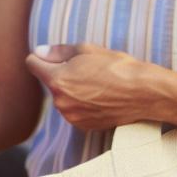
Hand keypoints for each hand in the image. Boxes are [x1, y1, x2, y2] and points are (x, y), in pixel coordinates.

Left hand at [24, 44, 154, 131]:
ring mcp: (71, 117)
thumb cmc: (118, 67)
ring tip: (97, 84)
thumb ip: (58, 51)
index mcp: (57, 80)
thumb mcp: (87, 50)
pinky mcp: (82, 126)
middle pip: (50, 82)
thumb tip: (39, 52)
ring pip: (62, 97)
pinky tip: (100, 97)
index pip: (32, 64)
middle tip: (87, 69)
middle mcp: (60, 102)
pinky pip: (73, 110)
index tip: (55, 56)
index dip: (42, 57)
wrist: (144, 93)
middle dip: (61, 74)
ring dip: (72, 90)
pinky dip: (81, 104)